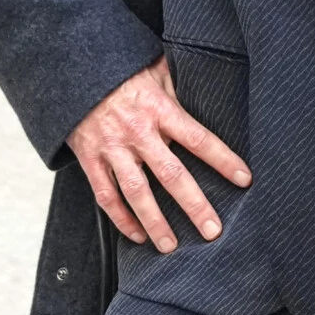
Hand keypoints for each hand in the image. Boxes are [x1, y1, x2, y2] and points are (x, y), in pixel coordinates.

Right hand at [66, 55, 250, 251]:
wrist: (70, 69)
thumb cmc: (121, 70)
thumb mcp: (155, 70)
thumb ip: (180, 90)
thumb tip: (209, 98)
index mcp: (159, 108)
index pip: (198, 138)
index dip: (223, 159)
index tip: (244, 179)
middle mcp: (137, 132)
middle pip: (171, 174)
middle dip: (194, 205)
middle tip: (212, 231)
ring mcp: (112, 148)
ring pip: (136, 192)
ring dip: (155, 221)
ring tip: (171, 246)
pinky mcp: (90, 159)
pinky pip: (106, 195)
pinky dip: (121, 218)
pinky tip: (137, 235)